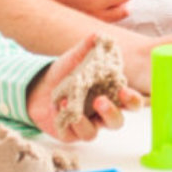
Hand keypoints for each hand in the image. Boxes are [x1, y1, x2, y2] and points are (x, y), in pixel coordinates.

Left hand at [26, 35, 141, 141]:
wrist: (40, 84)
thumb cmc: (66, 72)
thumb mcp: (76, 58)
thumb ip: (88, 48)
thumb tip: (98, 35)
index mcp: (111, 94)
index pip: (130, 103)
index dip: (131, 100)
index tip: (124, 91)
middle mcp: (101, 113)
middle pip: (116, 122)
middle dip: (111, 113)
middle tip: (99, 101)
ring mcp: (86, 125)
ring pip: (92, 133)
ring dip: (82, 120)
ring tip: (69, 102)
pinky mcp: (69, 134)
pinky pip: (71, 135)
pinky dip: (66, 123)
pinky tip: (59, 108)